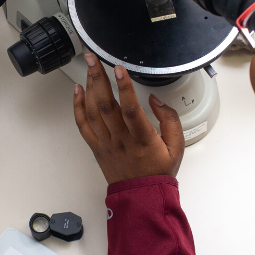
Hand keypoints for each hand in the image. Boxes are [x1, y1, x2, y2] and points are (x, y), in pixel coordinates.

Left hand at [73, 53, 185, 184]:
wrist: (141, 196)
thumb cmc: (159, 171)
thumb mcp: (177, 146)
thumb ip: (170, 119)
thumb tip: (156, 100)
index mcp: (143, 138)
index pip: (131, 109)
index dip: (125, 87)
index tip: (120, 69)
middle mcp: (121, 139)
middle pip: (106, 105)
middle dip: (99, 78)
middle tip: (94, 58)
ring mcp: (106, 143)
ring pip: (93, 112)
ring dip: (89, 87)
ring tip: (89, 67)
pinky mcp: (96, 147)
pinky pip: (83, 125)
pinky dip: (78, 107)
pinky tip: (78, 90)